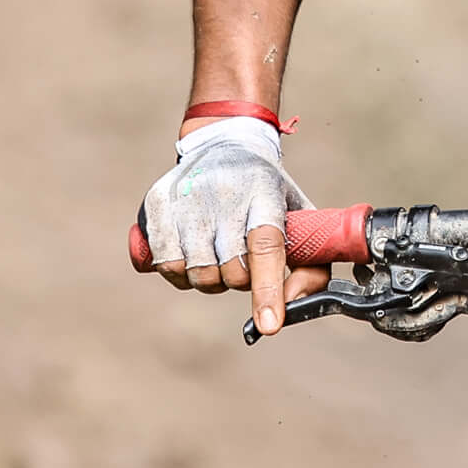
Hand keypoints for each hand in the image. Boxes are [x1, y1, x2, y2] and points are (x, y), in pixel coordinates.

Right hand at [140, 117, 329, 333]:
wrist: (224, 143)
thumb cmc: (268, 193)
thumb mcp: (302, 217)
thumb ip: (311, 268)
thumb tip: (286, 308)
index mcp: (264, 193)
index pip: (265, 246)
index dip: (267, 288)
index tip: (269, 325)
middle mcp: (223, 192)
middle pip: (230, 271)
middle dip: (240, 279)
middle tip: (242, 257)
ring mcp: (185, 197)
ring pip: (196, 275)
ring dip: (210, 277)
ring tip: (217, 251)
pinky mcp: (156, 204)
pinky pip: (166, 266)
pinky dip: (181, 272)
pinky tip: (191, 249)